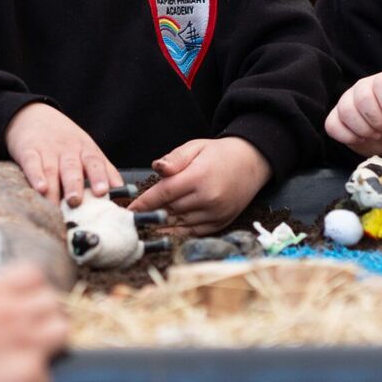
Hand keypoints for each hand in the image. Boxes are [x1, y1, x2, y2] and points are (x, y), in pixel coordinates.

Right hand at [0, 264, 68, 381]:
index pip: (32, 274)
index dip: (32, 288)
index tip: (23, 301)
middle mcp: (11, 313)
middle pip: (52, 301)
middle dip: (44, 315)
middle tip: (31, 333)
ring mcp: (24, 342)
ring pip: (62, 332)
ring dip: (52, 345)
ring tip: (32, 358)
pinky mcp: (29, 375)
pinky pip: (48, 378)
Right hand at [3, 103, 120, 205]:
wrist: (33, 115)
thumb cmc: (66, 139)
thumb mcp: (86, 148)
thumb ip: (104, 169)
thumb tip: (122, 190)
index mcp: (85, 149)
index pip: (94, 162)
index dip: (99, 176)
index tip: (103, 192)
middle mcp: (67, 150)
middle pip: (72, 168)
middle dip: (74, 185)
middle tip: (75, 202)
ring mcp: (47, 150)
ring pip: (51, 170)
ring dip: (53, 189)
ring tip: (55, 206)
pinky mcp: (28, 151)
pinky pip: (32, 164)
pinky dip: (35, 176)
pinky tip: (39, 188)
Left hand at [128, 136, 270, 235]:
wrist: (252, 163)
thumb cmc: (219, 153)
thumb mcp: (196, 147)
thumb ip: (175, 159)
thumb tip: (156, 167)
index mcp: (199, 177)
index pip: (164, 193)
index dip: (144, 202)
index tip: (129, 209)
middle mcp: (208, 198)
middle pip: (170, 210)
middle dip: (150, 214)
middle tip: (130, 220)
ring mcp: (215, 213)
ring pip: (180, 224)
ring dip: (161, 226)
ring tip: (143, 229)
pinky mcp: (221, 223)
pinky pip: (194, 233)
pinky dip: (178, 234)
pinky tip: (164, 233)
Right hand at [324, 71, 381, 156]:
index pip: (381, 84)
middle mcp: (362, 86)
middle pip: (362, 98)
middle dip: (377, 120)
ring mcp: (346, 101)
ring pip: (346, 111)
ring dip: (364, 129)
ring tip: (375, 134)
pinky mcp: (335, 117)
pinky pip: (332, 125)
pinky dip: (348, 136)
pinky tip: (361, 139)